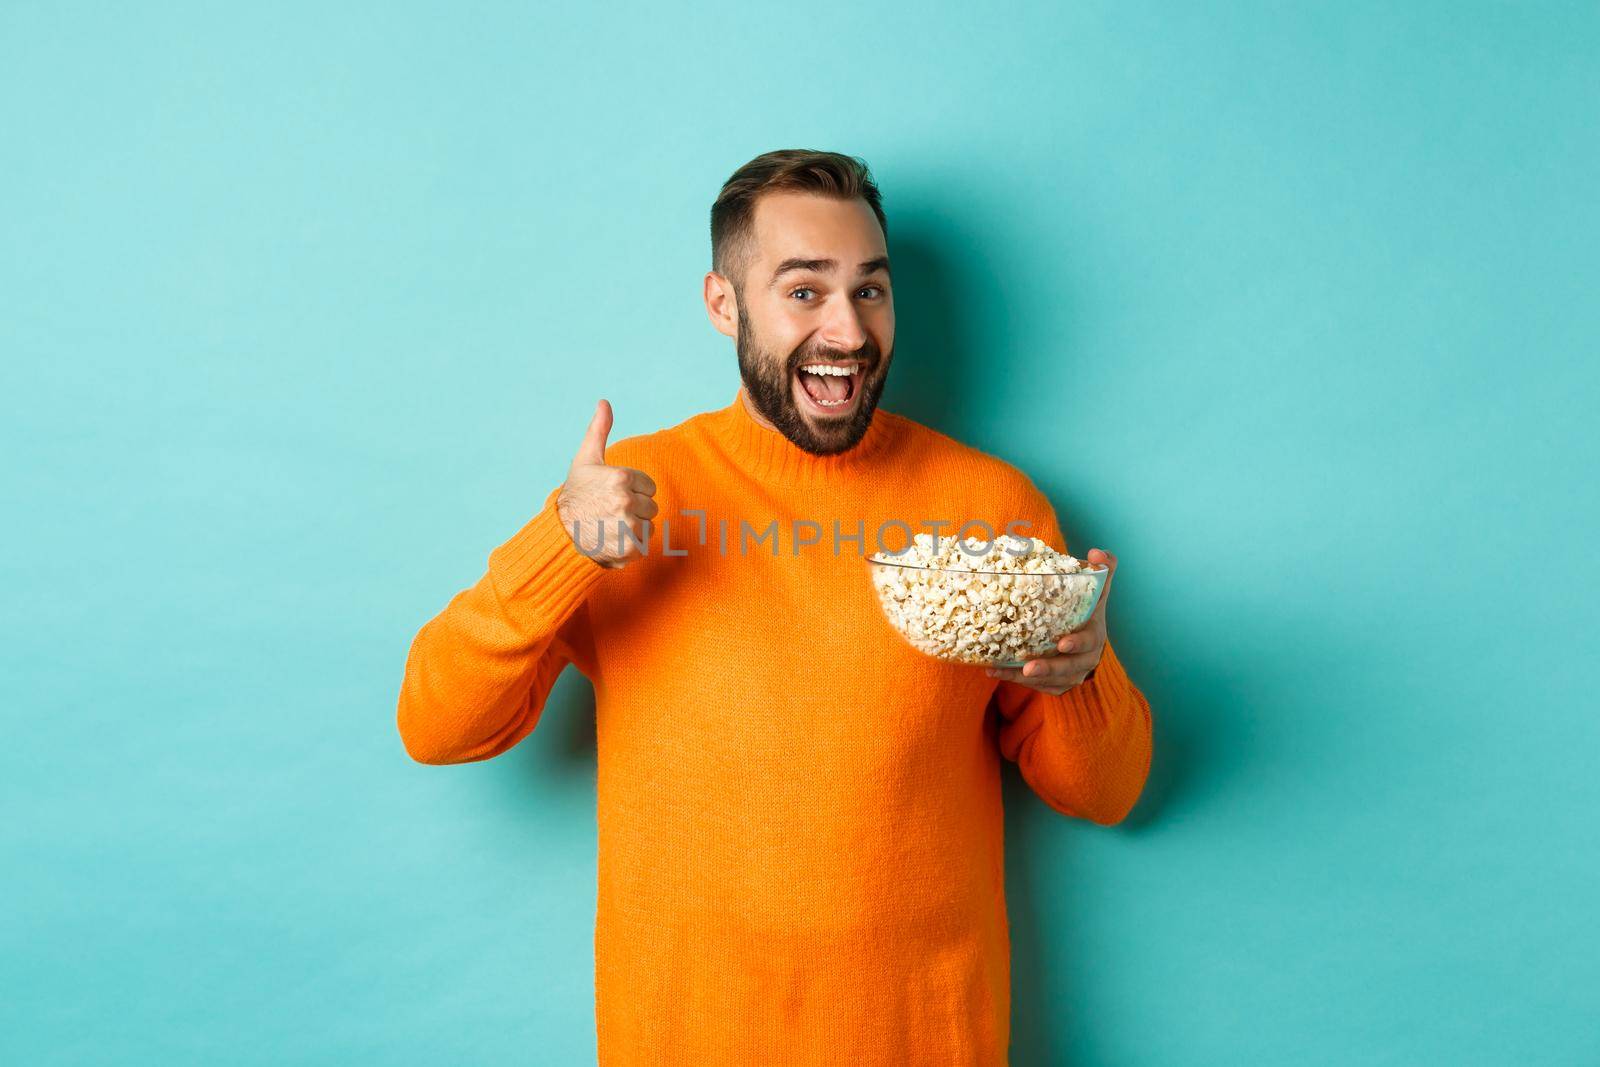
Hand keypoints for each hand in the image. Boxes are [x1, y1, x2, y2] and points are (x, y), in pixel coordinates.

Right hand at [557, 399, 658, 568]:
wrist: (560, 532)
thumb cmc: (576, 493)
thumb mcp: (586, 458)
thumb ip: (599, 430)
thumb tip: (604, 402)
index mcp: (621, 477)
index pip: (649, 487)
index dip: (633, 491)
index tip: (613, 494)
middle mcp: (626, 501)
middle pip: (651, 507)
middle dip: (635, 510)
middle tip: (610, 511)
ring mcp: (628, 526)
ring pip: (649, 526)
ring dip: (634, 528)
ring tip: (611, 525)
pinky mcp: (630, 547)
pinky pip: (645, 544)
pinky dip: (632, 545)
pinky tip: (613, 539)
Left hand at [985, 548, 1116, 694]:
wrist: (1084, 634)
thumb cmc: (1086, 607)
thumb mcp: (1096, 587)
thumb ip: (1102, 567)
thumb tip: (1097, 553)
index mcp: (1094, 634)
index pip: (1089, 641)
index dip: (1077, 643)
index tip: (1062, 643)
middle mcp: (1085, 658)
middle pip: (1069, 668)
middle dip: (1048, 668)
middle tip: (1028, 667)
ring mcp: (1072, 674)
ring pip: (1050, 681)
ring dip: (1024, 678)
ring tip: (999, 670)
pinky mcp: (1057, 684)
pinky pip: (1039, 688)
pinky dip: (1016, 681)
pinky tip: (994, 671)